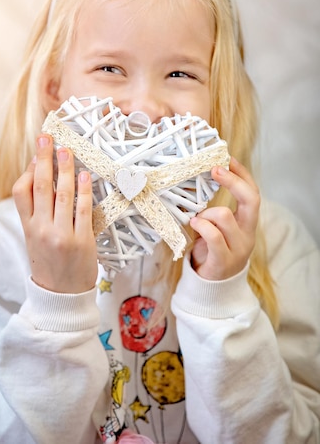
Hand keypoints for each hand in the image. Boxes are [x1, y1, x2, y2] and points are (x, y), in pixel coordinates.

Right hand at [12, 134, 97, 292]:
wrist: (62, 297)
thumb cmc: (49, 264)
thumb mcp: (34, 239)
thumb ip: (36, 212)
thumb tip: (42, 178)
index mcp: (28, 228)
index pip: (21, 192)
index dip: (29, 171)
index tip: (37, 155)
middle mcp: (42, 229)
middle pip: (41, 187)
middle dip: (44, 159)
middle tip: (48, 138)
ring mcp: (62, 234)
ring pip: (62, 194)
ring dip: (65, 168)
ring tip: (67, 150)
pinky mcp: (82, 240)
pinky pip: (82, 209)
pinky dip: (83, 190)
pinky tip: (84, 175)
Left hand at [189, 157, 259, 280]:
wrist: (210, 288)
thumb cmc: (210, 251)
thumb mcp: (216, 228)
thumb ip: (213, 209)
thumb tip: (198, 181)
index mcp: (247, 224)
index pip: (253, 193)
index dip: (243, 174)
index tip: (229, 158)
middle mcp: (247, 234)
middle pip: (251, 199)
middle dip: (233, 181)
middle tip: (215, 169)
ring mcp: (238, 248)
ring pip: (224, 215)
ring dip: (206, 213)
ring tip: (197, 220)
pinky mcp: (223, 261)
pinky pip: (214, 236)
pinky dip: (201, 226)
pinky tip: (193, 224)